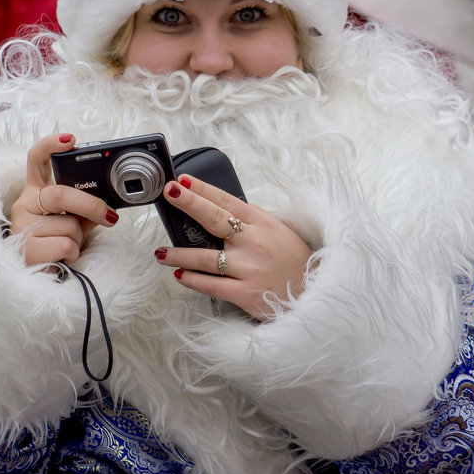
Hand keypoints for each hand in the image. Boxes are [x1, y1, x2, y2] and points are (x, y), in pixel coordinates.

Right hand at [9, 133, 118, 265]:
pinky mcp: (25, 248)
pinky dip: (72, 253)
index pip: (36, 160)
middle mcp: (24, 203)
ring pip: (67, 225)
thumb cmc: (56, 242)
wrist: (39, 273)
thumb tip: (108, 205)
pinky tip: (62, 256)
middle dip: (90, 205)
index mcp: (36, 191)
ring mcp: (22, 225)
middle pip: (59, 194)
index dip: (51, 145)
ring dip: (78, 239)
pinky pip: (64, 245)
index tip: (70, 140)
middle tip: (110, 216)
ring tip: (67, 246)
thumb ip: (84, 208)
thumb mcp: (73, 220)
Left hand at [154, 174, 312, 320]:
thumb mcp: (276, 231)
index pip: (226, 201)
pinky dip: (192, 279)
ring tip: (160, 253)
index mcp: (262, 222)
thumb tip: (218, 208)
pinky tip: (179, 275)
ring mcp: (249, 268)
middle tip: (169, 192)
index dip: (202, 189)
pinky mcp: (245, 293)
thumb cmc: (291, 259)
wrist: (313, 294)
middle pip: (214, 218)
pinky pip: (211, 284)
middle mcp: (254, 242)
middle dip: (188, 203)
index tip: (181, 180)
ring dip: (178, 254)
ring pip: (205, 257)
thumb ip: (249, 221)